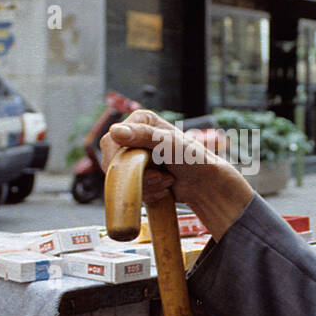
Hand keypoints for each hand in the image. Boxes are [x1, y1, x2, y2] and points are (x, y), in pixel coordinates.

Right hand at [101, 110, 253, 237]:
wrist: (204, 183)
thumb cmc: (192, 158)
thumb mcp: (168, 143)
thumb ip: (143, 136)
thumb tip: (115, 131)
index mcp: (139, 122)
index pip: (111, 141)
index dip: (119, 159)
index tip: (137, 169)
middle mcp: (133, 137)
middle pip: (114, 162)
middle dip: (138, 176)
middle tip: (160, 176)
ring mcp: (134, 158)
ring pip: (122, 179)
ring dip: (146, 186)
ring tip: (166, 180)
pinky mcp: (138, 176)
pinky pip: (130, 189)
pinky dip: (148, 193)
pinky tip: (164, 188)